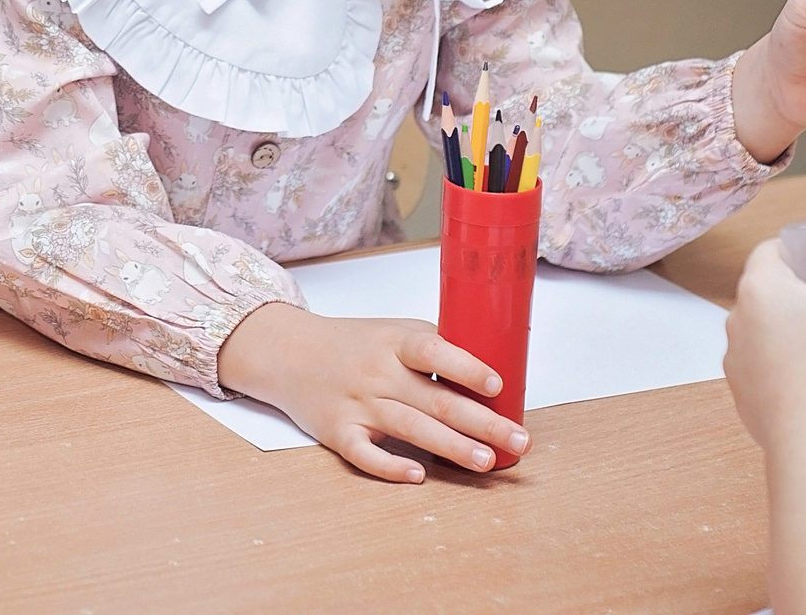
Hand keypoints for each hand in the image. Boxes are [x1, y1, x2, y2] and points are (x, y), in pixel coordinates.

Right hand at [216, 302, 527, 482]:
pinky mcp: (339, 432)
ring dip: (451, 447)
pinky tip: (417, 475)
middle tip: (518, 441)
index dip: (466, 367)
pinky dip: (390, 465)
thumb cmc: (351, 343)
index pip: (433, 351)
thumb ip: (432, 349)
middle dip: (481, 423)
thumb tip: (492, 375)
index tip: (497, 384)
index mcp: (394, 342)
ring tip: (486, 462)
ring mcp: (357, 404)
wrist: (288, 353)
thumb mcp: (391, 331)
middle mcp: (377, 373)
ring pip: (410, 428)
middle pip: (434, 399)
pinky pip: (365, 453)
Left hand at [724, 235, 805, 614]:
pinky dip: (786, 368)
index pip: (771, 251)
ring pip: (763, 332)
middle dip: (800, 290)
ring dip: (791, 331)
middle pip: (768, 291)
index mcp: (758, 288)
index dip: (800, 249)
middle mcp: (737, 320)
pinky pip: (764, 371)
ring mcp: (736, 361)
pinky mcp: (743, 397)